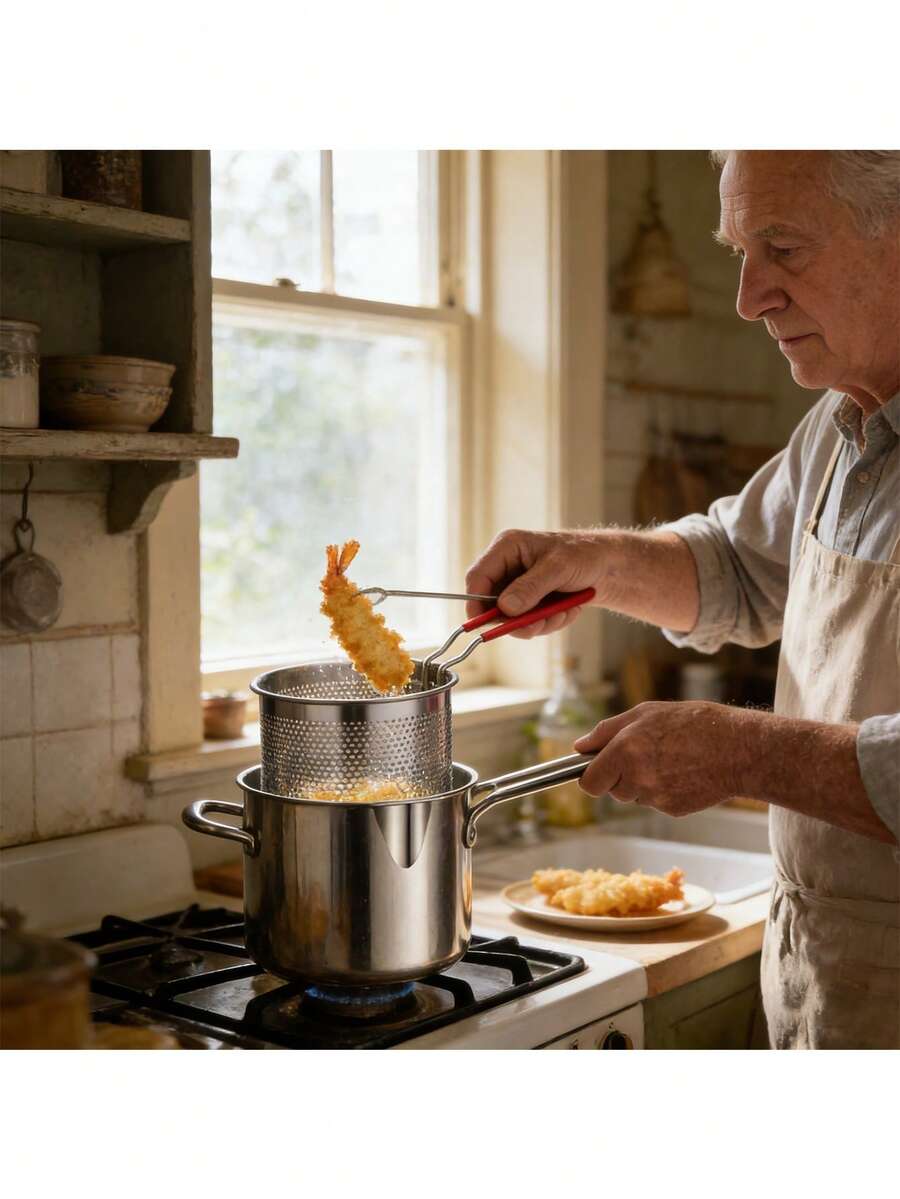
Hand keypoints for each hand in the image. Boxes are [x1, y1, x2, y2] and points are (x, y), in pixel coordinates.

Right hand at [464, 528, 604, 638]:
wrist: (608, 567)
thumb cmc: (584, 555)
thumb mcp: (557, 568)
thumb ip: (530, 588)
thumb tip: (504, 609)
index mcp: (507, 548)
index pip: (477, 577)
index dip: (476, 602)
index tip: (482, 625)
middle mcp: (508, 567)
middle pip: (492, 603)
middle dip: (515, 620)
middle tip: (536, 627)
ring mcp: (519, 586)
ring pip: (512, 618)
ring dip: (537, 623)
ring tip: (562, 613)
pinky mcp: (530, 601)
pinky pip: (529, 622)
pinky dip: (549, 622)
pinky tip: (567, 610)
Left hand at [573, 701, 755, 815]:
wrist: (739, 749)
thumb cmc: (693, 723)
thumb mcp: (646, 713)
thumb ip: (606, 731)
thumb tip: (579, 747)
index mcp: (625, 750)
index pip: (589, 782)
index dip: (591, 777)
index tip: (596, 771)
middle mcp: (637, 777)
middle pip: (612, 791)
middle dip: (620, 777)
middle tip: (644, 755)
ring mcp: (656, 797)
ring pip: (634, 796)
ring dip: (642, 783)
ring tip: (669, 760)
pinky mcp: (673, 810)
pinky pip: (656, 802)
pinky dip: (664, 790)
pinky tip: (683, 772)